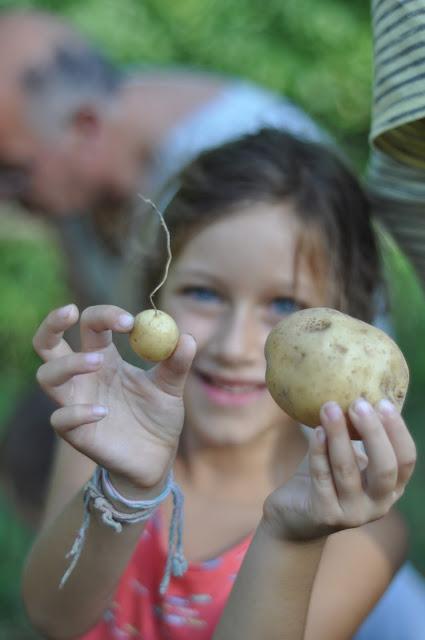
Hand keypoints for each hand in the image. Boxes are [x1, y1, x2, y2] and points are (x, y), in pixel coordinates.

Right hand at [33, 304, 195, 490]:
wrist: (157, 457)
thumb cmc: (159, 416)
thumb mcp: (172, 387)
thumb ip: (177, 363)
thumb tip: (186, 337)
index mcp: (104, 358)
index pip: (91, 325)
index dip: (105, 316)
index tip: (130, 321)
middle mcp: (83, 377)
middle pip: (48, 343)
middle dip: (53, 323)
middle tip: (71, 309)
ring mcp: (74, 403)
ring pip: (47, 376)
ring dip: (69, 363)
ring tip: (99, 361)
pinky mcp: (75, 433)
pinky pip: (60, 419)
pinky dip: (76, 412)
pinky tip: (104, 412)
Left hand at [263, 399, 415, 540]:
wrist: (294, 516)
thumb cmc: (325, 478)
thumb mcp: (347, 457)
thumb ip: (356, 436)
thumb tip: (357, 388)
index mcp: (391, 488)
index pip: (406, 460)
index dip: (398, 431)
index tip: (383, 402)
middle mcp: (378, 504)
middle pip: (385, 468)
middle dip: (373, 432)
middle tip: (358, 403)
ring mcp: (352, 513)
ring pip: (347, 470)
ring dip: (338, 435)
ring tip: (329, 407)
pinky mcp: (325, 514)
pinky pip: (321, 477)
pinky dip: (318, 450)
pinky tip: (316, 430)